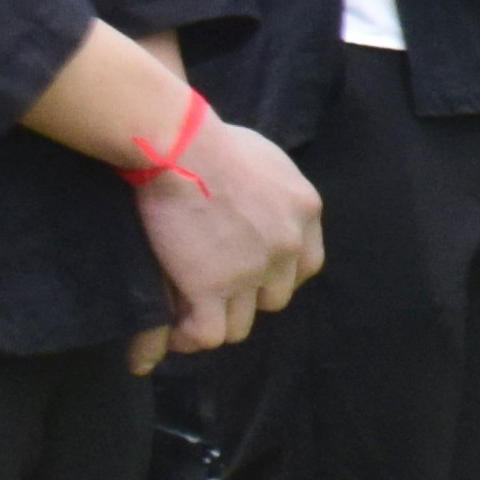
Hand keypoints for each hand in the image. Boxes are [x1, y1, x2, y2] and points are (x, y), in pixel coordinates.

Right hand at [142, 108, 326, 359]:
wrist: (181, 147)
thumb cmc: (211, 141)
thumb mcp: (266, 158)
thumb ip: (272, 189)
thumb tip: (255, 200)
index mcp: (305, 211)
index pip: (305, 266)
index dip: (276, 277)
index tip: (251, 277)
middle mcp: (287, 245)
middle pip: (274, 298)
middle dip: (244, 300)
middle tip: (212, 294)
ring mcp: (251, 270)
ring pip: (241, 324)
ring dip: (214, 322)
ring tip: (186, 317)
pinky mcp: (211, 286)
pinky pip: (208, 334)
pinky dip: (189, 338)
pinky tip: (173, 333)